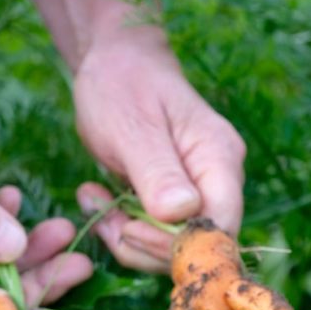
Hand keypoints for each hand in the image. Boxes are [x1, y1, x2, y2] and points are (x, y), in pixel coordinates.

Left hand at [73, 35, 245, 270]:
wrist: (114, 61)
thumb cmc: (124, 83)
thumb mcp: (133, 126)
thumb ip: (158, 171)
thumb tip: (181, 214)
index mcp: (219, 160)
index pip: (220, 228)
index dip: (177, 246)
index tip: (128, 230)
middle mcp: (217, 181)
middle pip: (196, 246)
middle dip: (144, 245)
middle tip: (101, 218)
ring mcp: (196, 192)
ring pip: (171, 247)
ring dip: (126, 237)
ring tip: (90, 199)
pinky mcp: (172, 200)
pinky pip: (153, 234)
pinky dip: (121, 226)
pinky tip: (95, 197)